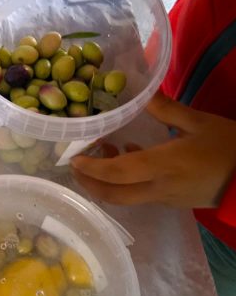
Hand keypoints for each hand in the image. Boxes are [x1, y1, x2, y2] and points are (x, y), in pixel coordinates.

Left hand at [70, 93, 235, 207]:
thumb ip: (166, 109)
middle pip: (113, 195)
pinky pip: (139, 195)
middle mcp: (158, 188)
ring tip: (103, 156)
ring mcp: (164, 198)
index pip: (117, 173)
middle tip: (76, 166)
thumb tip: (140, 93)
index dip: (92, 168)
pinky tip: (130, 158)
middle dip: (89, 183)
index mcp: (163, 166)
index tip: (74, 159)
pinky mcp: (171, 202)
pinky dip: (125, 182)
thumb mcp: (199, 122)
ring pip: (124, 198)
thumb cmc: (229, 148)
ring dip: (106, 183)